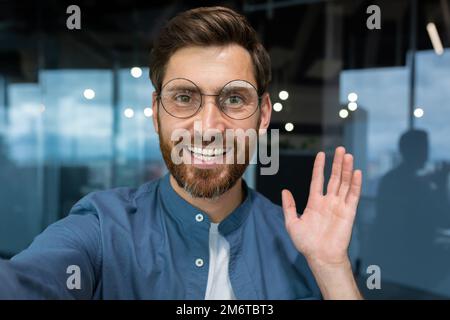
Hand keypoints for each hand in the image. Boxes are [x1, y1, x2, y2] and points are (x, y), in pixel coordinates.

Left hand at [282, 146, 361, 266]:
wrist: (320, 257)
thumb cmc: (306, 243)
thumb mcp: (292, 223)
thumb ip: (289, 206)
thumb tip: (285, 191)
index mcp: (315, 202)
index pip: (318, 180)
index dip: (320, 167)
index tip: (321, 154)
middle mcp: (328, 202)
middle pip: (334, 178)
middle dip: (337, 163)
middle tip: (340, 149)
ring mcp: (339, 206)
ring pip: (345, 183)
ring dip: (346, 169)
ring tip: (348, 155)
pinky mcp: (349, 213)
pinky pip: (353, 196)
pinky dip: (355, 184)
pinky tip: (356, 172)